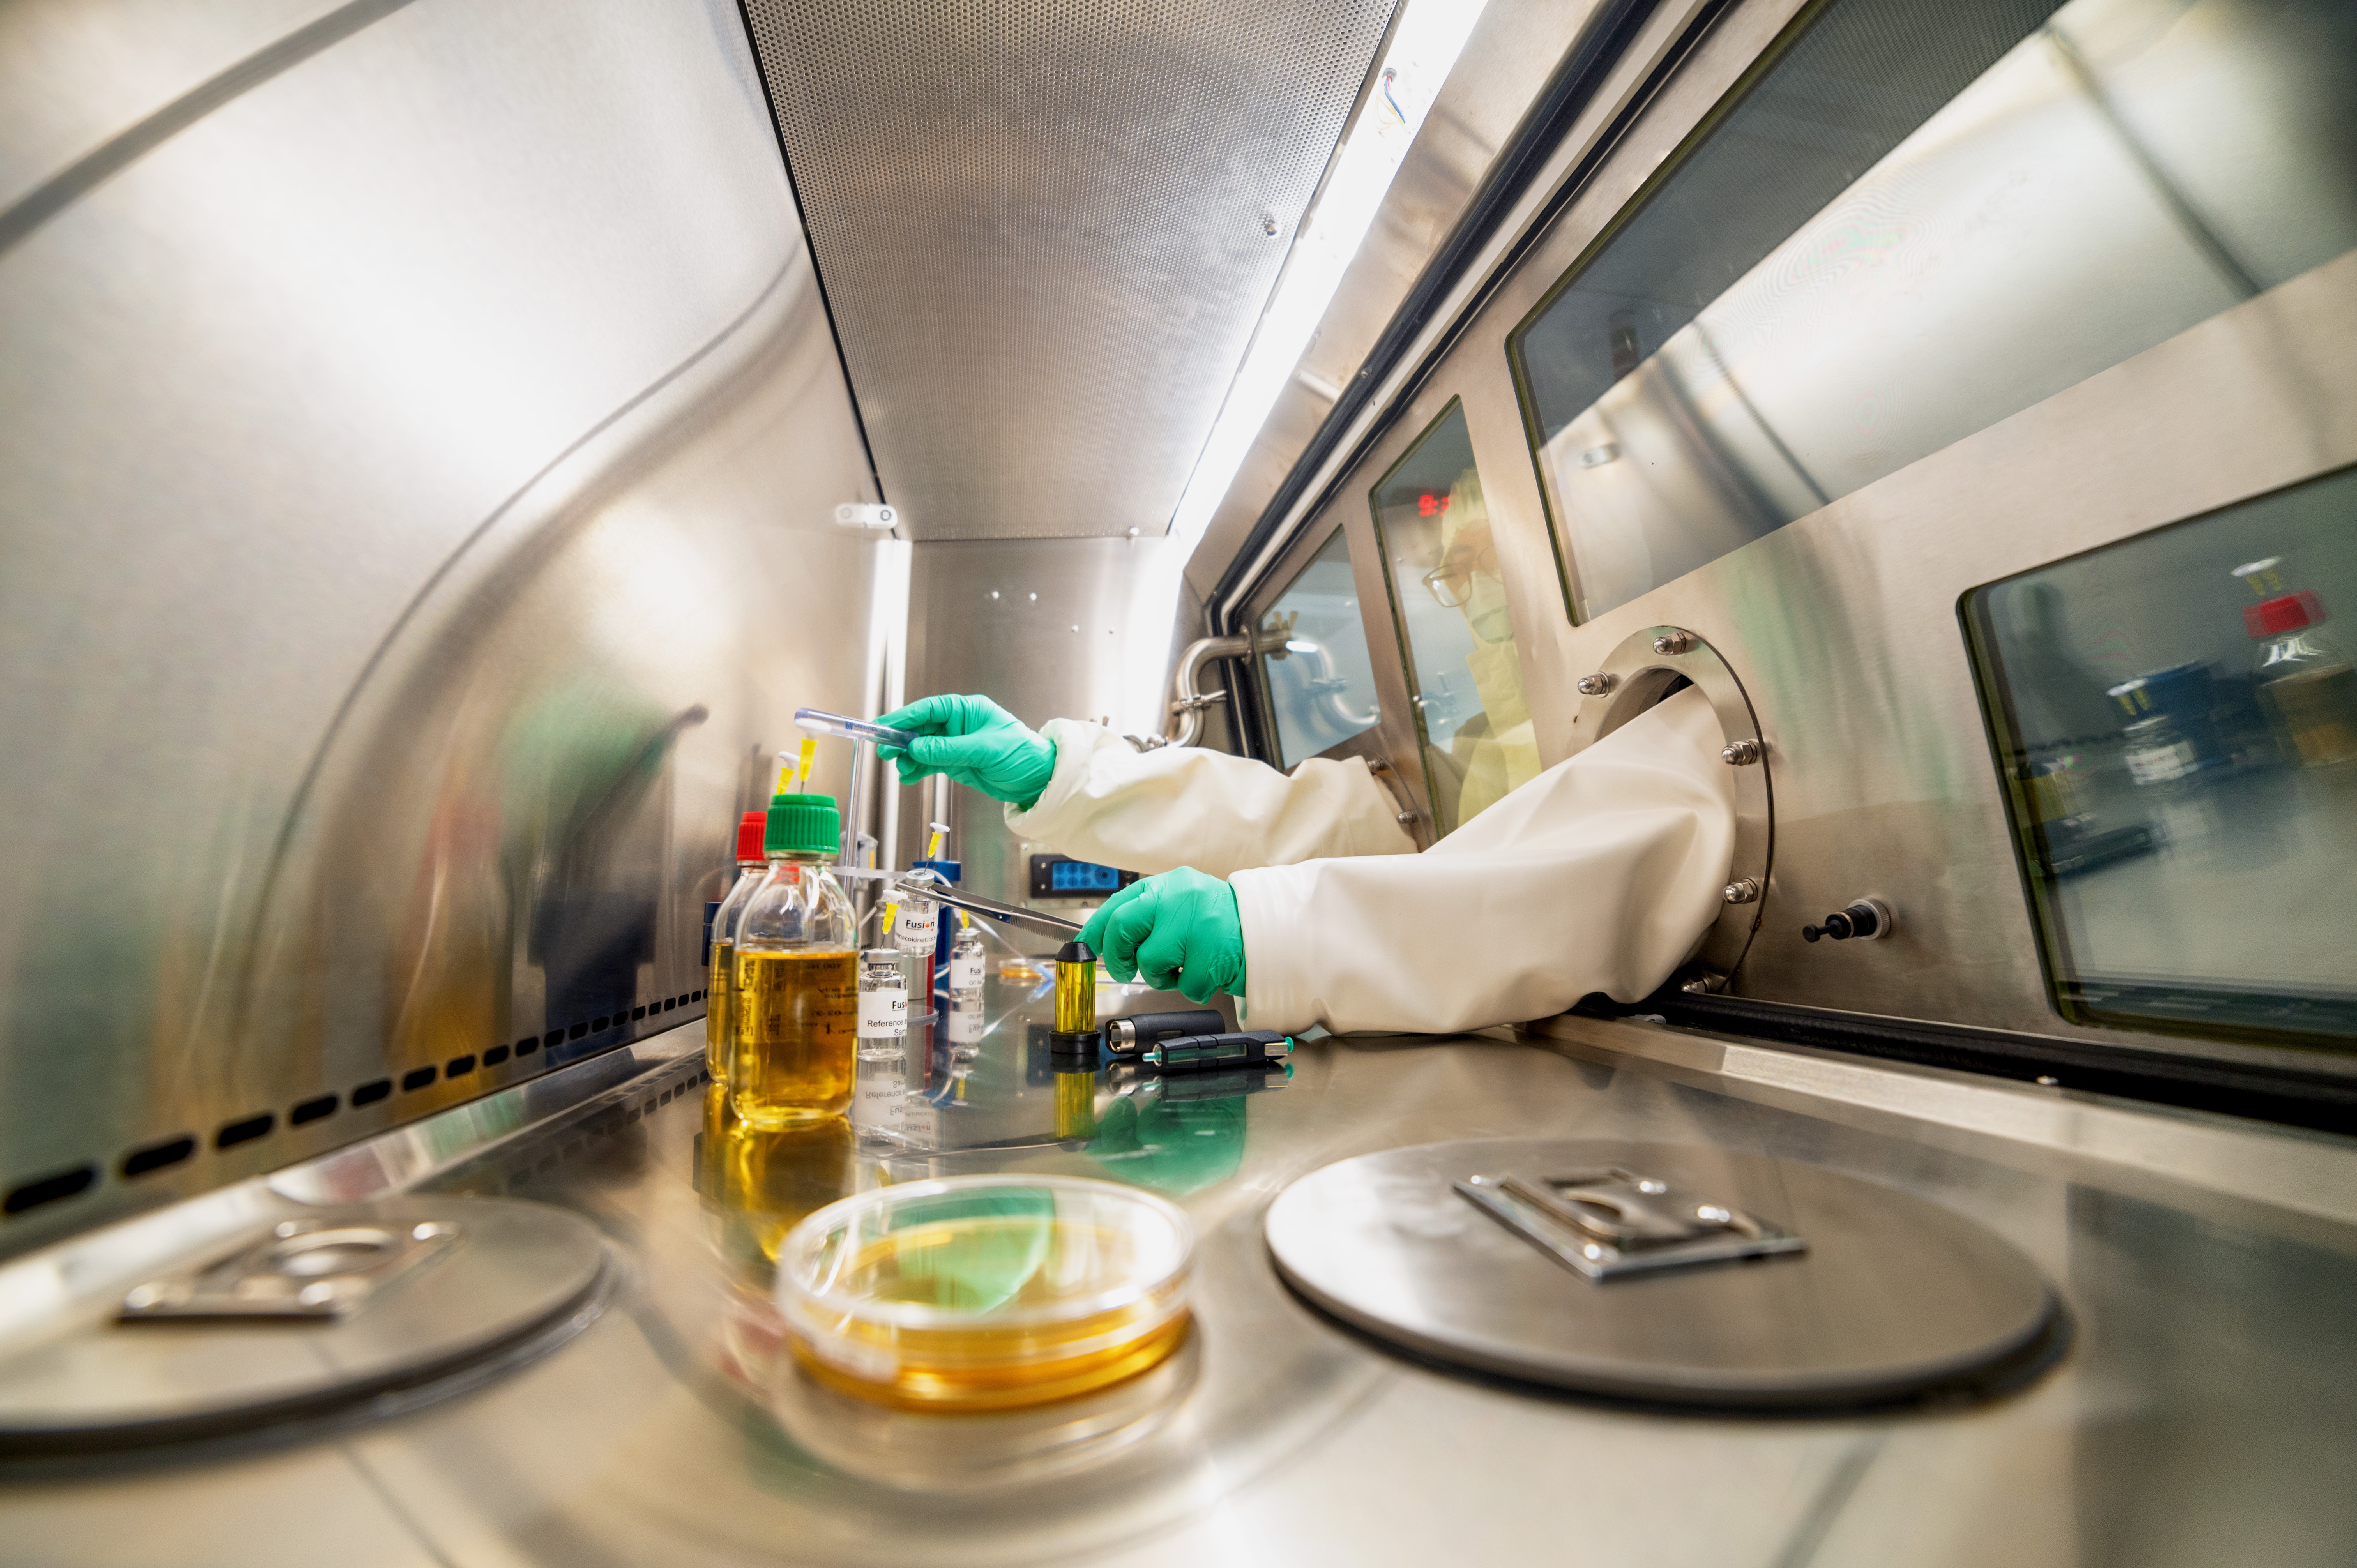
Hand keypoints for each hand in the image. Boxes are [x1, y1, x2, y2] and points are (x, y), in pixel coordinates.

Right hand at [876, 694, 1057, 807]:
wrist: (1038, 779)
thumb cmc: (1022, 754)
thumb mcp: (984, 750)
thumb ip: (948, 750)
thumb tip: (916, 748)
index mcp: (967, 710)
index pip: (929, 709)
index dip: (905, 716)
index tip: (885, 724)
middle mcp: (958, 724)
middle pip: (921, 728)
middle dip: (902, 739)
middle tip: (884, 750)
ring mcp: (955, 744)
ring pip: (922, 747)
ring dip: (908, 757)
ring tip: (899, 768)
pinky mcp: (956, 762)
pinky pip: (930, 763)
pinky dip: (917, 769)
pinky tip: (907, 776)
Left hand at [1079, 868, 1245, 1003]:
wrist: (1267, 929)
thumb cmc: (1217, 922)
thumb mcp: (1181, 905)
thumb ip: (1146, 916)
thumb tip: (1102, 940)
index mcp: (1169, 885)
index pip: (1118, 904)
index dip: (1097, 929)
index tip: (1085, 946)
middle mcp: (1180, 899)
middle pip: (1123, 928)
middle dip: (1118, 956)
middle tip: (1126, 969)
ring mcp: (1196, 926)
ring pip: (1150, 962)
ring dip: (1161, 976)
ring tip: (1182, 967)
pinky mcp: (1211, 956)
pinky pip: (1184, 985)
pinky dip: (1192, 987)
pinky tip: (1205, 973)